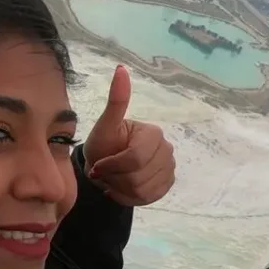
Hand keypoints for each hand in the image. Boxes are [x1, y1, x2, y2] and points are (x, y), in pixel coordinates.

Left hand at [82, 65, 175, 206]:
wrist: (106, 163)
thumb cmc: (104, 142)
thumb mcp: (105, 124)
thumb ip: (115, 101)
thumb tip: (121, 69)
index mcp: (154, 134)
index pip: (134, 159)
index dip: (112, 166)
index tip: (98, 165)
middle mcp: (167, 150)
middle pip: (138, 178)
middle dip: (115, 178)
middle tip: (105, 172)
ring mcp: (170, 168)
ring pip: (142, 191)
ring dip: (120, 189)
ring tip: (112, 178)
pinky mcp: (167, 184)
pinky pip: (148, 199)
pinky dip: (129, 198)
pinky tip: (121, 187)